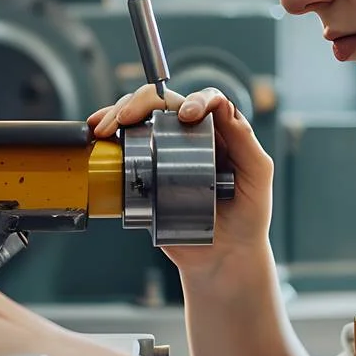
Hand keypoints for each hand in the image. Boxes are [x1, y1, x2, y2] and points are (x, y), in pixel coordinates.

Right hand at [88, 85, 273, 281]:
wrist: (224, 256)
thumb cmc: (248, 216)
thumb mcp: (257, 176)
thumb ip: (246, 142)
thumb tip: (222, 107)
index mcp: (220, 132)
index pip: (205, 100)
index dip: (195, 99)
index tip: (187, 115)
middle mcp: (191, 137)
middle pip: (163, 103)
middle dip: (140, 102)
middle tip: (125, 118)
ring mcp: (165, 154)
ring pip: (139, 119)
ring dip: (117, 114)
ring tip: (104, 127)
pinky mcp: (146, 173)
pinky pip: (125, 148)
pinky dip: (108, 138)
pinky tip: (97, 135)